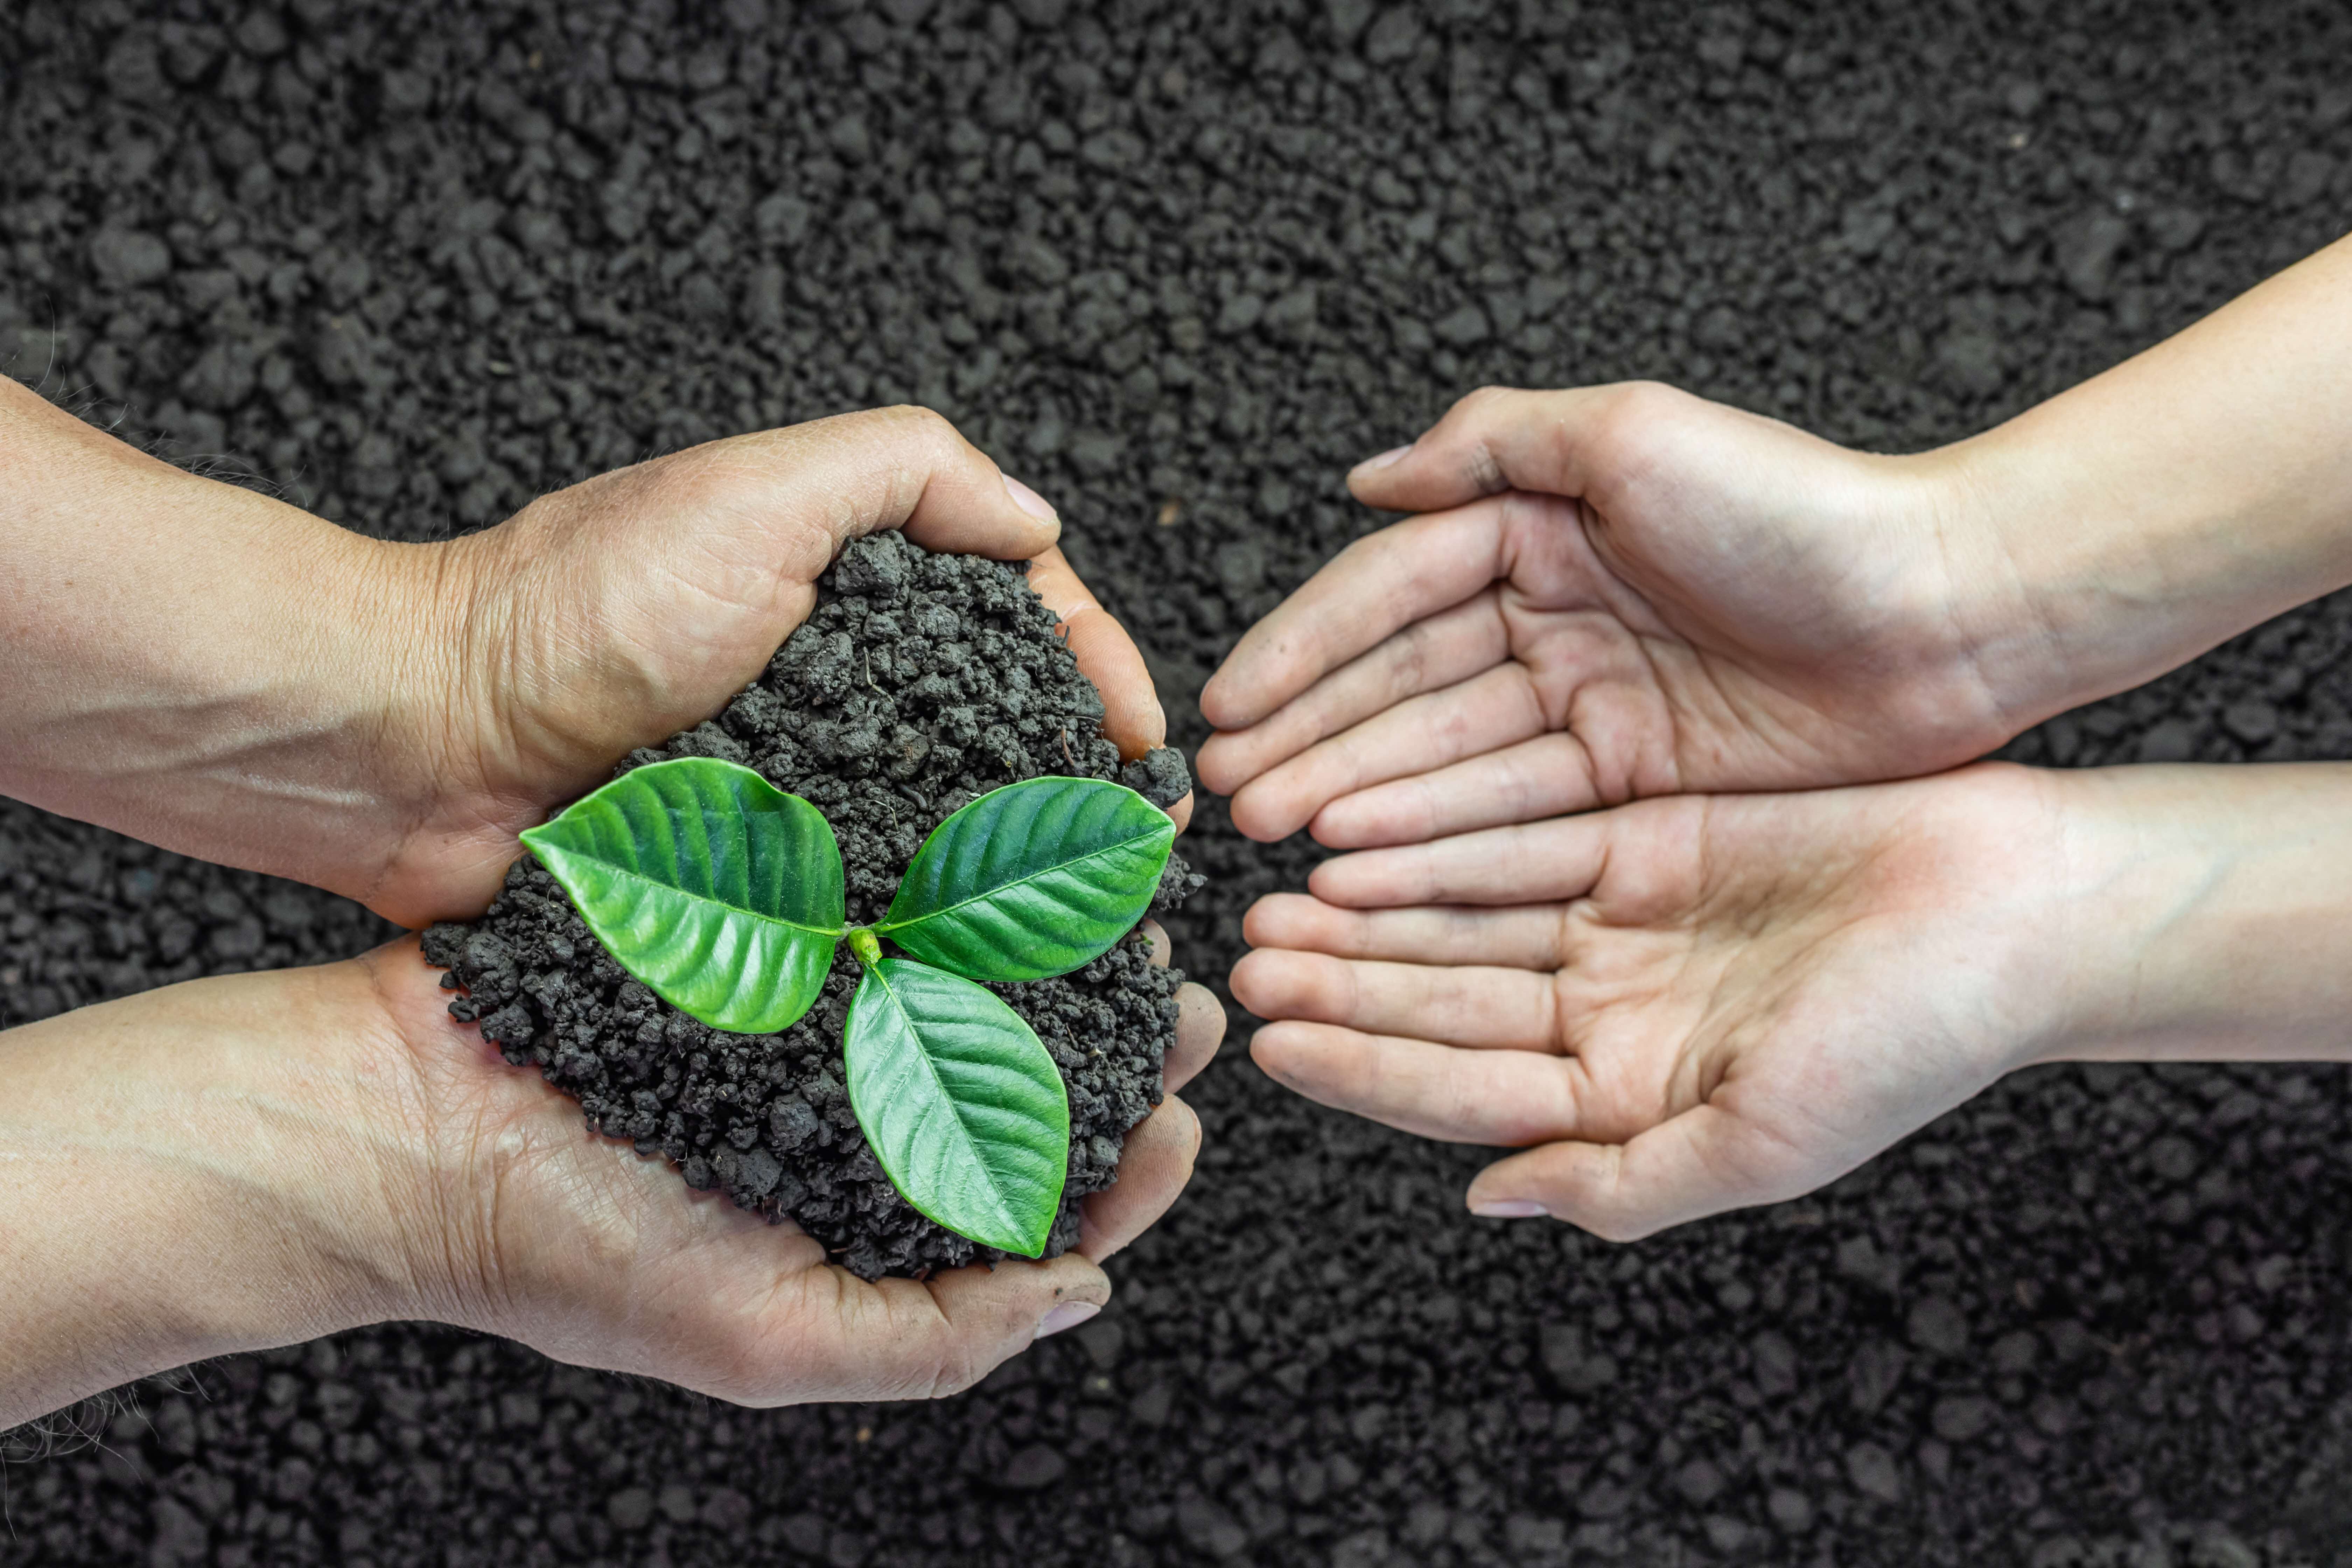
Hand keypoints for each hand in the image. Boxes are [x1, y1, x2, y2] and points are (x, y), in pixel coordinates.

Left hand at [0, 389, 1186, 926]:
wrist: (419, 745)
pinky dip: (926, 934)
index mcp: (855, 593)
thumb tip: (1042, 526)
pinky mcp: (752, 884)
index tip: (1142, 738)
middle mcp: (839, 691)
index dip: (1097, 670)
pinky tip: (986, 970)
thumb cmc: (575, 609)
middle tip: (1141, 848)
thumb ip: (909, 472)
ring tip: (1093, 928)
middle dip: (1082, 784)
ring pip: (944, 831)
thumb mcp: (756, 491)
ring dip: (1023, 876)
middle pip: (1001, 730)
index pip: (1020, 619)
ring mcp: (798, 791)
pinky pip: (861, 908)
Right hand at [0, 927, 1223, 1427]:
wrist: (407, 1119)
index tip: (1184, 1116)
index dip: (1131, 1163)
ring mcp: (806, 1021)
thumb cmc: (569, 1250)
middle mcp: (850, 1118)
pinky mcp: (758, 939)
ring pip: (972, 986)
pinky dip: (948, 892)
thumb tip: (1087, 1293)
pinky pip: (879, 915)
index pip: (1040, 1203)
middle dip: (1120, 1044)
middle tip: (1186, 994)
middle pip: (1026, 1080)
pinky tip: (1006, 860)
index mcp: (865, 1221)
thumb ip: (930, 1337)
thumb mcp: (765, 1339)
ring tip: (1129, 915)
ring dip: (1058, 955)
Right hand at [1197, 383, 2024, 846]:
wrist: (1949, 611)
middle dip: (1311, 741)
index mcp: (1538, 530)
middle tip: (1231, 795)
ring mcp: (1588, 704)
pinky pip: (1513, 814)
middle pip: (1401, 689)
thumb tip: (1367, 477)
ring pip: (1443, 760)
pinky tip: (1366, 862)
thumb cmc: (1801, 509)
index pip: (1387, 595)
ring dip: (1355, 797)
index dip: (1301, 651)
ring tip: (1276, 837)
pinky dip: (1437, 838)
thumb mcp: (1635, 435)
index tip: (1227, 705)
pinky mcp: (1632, 780)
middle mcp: (1551, 619)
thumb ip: (1492, 444)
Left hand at [1229, 762, 2351, 1238]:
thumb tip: (1490, 1200)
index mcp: (1630, 1096)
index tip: (1277, 1041)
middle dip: (1344, 980)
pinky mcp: (1647, 838)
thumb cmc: (1914, 1041)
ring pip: (1466, 914)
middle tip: (1246, 956)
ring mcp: (1624, 923)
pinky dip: (1446, 838)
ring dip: (1373, 908)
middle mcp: (1612, 1012)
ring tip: (1277, 893)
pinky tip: (1364, 834)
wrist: (2018, 916)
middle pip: (1446, 996)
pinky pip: (1522, 838)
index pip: (1464, 1086)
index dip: (1368, 1063)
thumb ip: (1621, 1182)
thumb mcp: (1765, 1140)